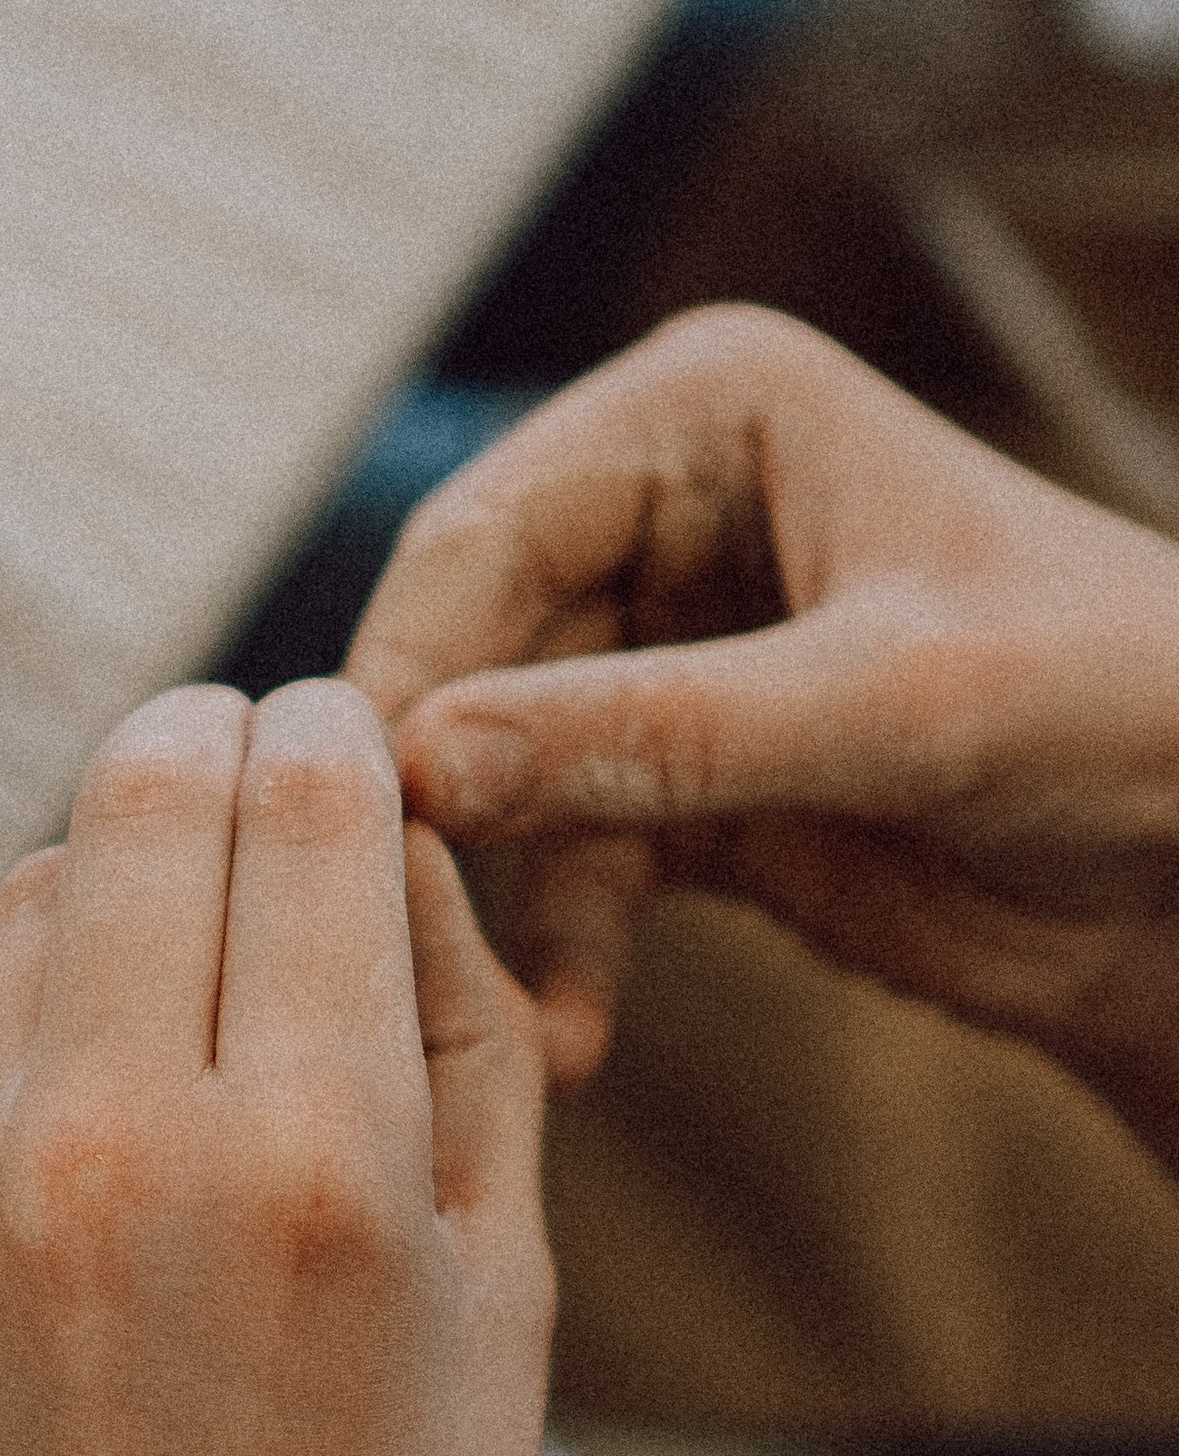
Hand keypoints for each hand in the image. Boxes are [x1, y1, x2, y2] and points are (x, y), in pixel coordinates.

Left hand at [0, 678, 541, 1455]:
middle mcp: (125, 1146)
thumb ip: (461, 1059)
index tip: (341, 719)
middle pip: (139, 799)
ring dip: (109, 876)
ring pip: (28, 908)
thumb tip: (396, 863)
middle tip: (250, 750)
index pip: (311, 805)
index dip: (335, 727)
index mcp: (323, 1160)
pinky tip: (110, 1115)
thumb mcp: (508, 1326)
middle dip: (210, 745)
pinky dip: (45, 1031)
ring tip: (182, 936)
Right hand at [344, 307, 1178, 1163]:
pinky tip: (564, 1040)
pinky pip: (563, 866)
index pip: (484, 533)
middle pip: (460, 656)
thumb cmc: (1116, 710)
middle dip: (430, 799)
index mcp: (707, 414)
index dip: (406, 674)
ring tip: (474, 1013)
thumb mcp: (894, 708)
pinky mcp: (674, 788)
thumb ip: (659, 733)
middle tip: (376, 930)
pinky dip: (556, 951)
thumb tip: (425, 766)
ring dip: (487, 899)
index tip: (354, 816)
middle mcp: (662, 516)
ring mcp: (657, 657)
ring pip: (493, 775)